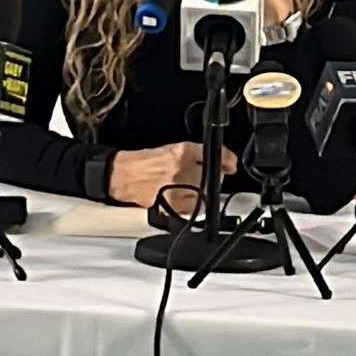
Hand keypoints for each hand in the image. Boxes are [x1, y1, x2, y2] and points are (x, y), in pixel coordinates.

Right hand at [108, 141, 238, 209]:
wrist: (124, 175)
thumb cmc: (145, 162)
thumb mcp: (172, 148)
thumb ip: (198, 154)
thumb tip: (223, 162)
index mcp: (182, 151)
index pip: (214, 155)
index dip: (227, 159)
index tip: (230, 164)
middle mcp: (181, 169)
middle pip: (212, 176)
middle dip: (212, 177)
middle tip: (200, 176)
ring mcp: (177, 188)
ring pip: (205, 193)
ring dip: (203, 192)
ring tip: (189, 188)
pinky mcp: (172, 205)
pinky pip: (194, 207)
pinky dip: (193, 204)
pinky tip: (184, 198)